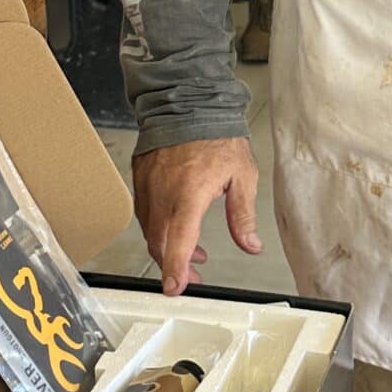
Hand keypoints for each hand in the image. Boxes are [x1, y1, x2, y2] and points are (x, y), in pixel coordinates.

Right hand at [132, 139, 262, 295]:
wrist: (187, 103)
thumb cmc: (216, 135)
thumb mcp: (242, 175)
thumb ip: (243, 215)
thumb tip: (250, 244)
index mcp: (189, 194)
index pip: (179, 241)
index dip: (175, 269)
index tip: (175, 288)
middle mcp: (163, 193)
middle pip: (160, 243)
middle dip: (174, 266)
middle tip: (193, 277)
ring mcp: (148, 186)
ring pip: (150, 230)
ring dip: (167, 247)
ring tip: (192, 252)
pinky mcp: (140, 179)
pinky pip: (144, 213)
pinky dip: (158, 228)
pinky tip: (175, 227)